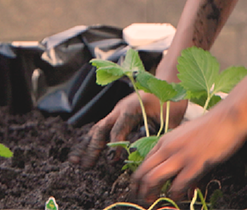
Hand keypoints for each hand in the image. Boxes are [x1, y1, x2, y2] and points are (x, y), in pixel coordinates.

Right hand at [69, 92, 185, 167]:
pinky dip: (92, 141)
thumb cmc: (172, 100)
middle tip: (84, 165)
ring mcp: (116, 111)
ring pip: (96, 129)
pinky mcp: (117, 115)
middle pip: (100, 129)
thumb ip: (161, 137)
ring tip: (75, 161)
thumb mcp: (172, 119)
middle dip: (91, 149)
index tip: (113, 161)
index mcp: (131, 108)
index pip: (118, 129)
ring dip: (85, 146)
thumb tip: (154, 157)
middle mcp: (119, 109)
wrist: (168, 81)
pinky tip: (85, 152)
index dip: (114, 145)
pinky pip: (100, 129)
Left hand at [129, 106, 246, 200]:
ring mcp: (180, 156)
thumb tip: (178, 178)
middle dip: (140, 190)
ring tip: (154, 202)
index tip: (140, 190)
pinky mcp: (194, 164)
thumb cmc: (209, 128)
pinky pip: (178, 184)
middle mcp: (167, 148)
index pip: (143, 163)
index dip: (139, 180)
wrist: (227, 118)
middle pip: (143, 172)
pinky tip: (177, 199)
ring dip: (151, 194)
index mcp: (164, 142)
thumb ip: (177, 155)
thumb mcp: (185, 138)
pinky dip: (175, 195)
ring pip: (153, 179)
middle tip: (143, 200)